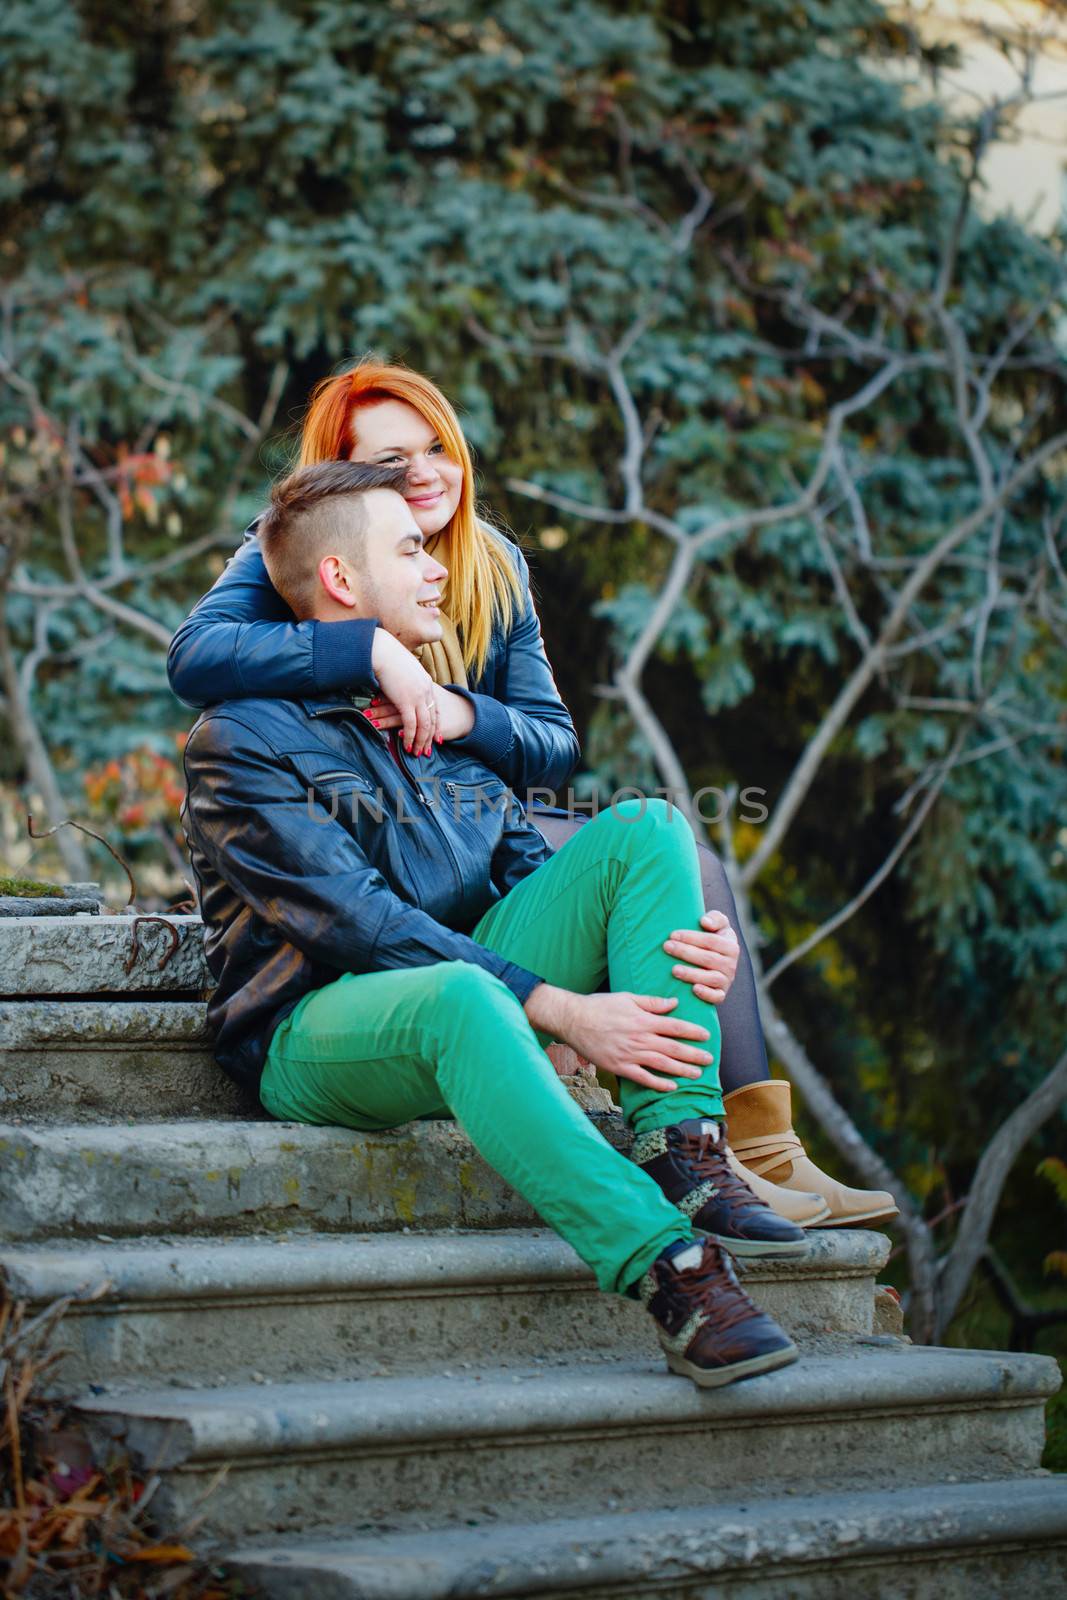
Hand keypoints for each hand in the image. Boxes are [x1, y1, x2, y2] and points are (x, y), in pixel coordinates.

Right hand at [368, 631, 438, 755]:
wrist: (381, 651)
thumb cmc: (387, 657)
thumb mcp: (404, 668)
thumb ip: (407, 679)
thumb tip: (402, 684)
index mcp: (427, 683)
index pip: (435, 708)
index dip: (435, 724)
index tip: (436, 736)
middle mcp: (426, 691)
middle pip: (432, 719)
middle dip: (430, 737)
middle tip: (427, 749)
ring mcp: (418, 697)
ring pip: (424, 725)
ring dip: (421, 741)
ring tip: (417, 752)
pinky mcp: (406, 702)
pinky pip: (411, 725)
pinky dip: (410, 737)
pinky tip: (407, 745)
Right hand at [528, 986, 713, 1093]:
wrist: (573, 1020)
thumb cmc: (600, 1006)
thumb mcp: (627, 998)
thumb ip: (652, 1002)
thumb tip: (674, 1003)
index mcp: (643, 1020)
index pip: (674, 1027)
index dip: (692, 1032)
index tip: (706, 1035)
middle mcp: (639, 1039)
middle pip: (673, 1049)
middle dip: (693, 1054)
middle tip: (709, 1059)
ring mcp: (630, 1055)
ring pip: (662, 1065)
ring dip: (682, 1070)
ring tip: (697, 1073)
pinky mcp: (619, 1067)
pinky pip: (643, 1078)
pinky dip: (659, 1084)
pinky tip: (672, 1087)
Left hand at [663, 911, 739, 1004]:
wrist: (716, 961)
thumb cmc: (712, 939)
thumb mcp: (718, 925)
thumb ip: (716, 918)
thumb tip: (705, 922)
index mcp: (730, 946)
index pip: (710, 941)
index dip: (691, 937)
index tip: (672, 934)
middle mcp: (731, 964)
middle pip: (708, 958)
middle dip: (685, 952)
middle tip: (667, 947)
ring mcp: (726, 980)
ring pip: (711, 978)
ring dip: (692, 974)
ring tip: (674, 970)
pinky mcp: (721, 994)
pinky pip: (717, 997)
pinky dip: (706, 994)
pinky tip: (693, 989)